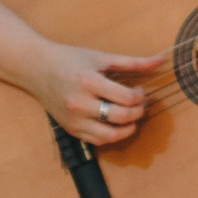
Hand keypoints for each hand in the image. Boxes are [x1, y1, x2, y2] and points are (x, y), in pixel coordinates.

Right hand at [24, 40, 169, 147]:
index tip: (140, 91)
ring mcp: (73, 119)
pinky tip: (117, 125)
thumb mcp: (101, 57)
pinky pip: (96, 140)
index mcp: (89, 82)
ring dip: (127, 129)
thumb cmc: (70, 59)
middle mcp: (80, 104)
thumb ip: (133, 63)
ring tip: (132, 118)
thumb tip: (161, 60)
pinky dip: (111, 136)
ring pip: (109, 135)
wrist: (37, 68)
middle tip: (141, 105)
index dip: (140, 97)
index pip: (126, 98)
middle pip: (120, 117)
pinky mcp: (69, 129)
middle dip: (138, 113)